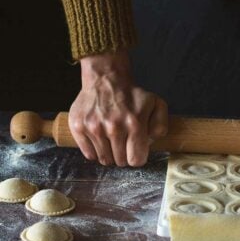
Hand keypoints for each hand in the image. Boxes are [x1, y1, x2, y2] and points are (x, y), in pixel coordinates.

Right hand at [68, 49, 167, 166]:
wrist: (106, 79)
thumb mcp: (156, 105)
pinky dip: (95, 150)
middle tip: (123, 141)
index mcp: (134, 124)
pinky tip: (100, 137)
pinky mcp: (79, 127)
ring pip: (104, 159)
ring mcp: (94, 128)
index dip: (137, 157)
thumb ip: (160, 127)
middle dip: (124, 154)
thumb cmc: (132, 95)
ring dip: (109, 153)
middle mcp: (113, 127)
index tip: (135, 149)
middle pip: (120, 161)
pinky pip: (89, 154)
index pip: (136, 160)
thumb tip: (149, 144)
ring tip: (111, 137)